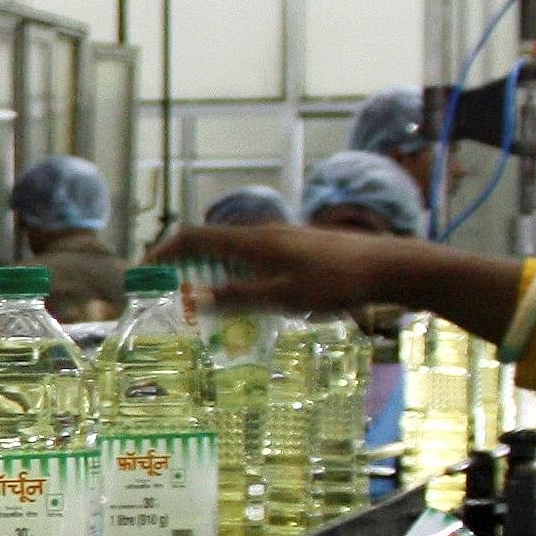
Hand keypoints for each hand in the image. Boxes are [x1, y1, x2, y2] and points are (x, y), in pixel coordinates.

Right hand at [148, 224, 524, 341]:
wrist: (391, 267)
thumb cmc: (337, 282)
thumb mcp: (284, 297)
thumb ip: (239, 296)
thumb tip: (195, 297)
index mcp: (253, 240)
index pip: (194, 237)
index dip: (164, 251)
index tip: (143, 271)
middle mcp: (264, 232)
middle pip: (211, 242)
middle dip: (185, 265)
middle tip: (171, 293)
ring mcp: (283, 237)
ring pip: (234, 251)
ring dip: (213, 272)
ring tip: (207, 302)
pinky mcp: (300, 247)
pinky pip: (255, 257)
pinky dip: (238, 274)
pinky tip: (250, 299)